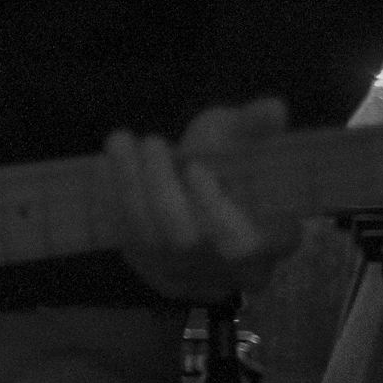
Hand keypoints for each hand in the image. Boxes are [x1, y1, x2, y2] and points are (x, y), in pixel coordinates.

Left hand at [107, 98, 295, 303]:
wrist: (200, 207)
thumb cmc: (232, 172)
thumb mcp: (247, 145)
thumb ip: (257, 128)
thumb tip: (273, 108)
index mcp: (272, 241)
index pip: (247, 242)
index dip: (216, 208)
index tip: (195, 167)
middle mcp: (230, 269)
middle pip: (187, 238)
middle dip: (163, 187)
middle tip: (154, 142)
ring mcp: (189, 274)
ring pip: (151, 239)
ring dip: (131, 185)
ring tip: (123, 140)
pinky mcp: (153, 270)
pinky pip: (127, 238)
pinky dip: (114, 196)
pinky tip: (110, 160)